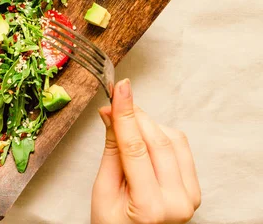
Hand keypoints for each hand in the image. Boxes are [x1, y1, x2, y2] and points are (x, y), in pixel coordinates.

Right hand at [91, 79, 200, 223]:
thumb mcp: (102, 191)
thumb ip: (111, 151)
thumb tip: (111, 114)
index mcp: (150, 206)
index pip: (136, 148)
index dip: (126, 114)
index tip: (120, 89)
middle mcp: (177, 201)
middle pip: (157, 140)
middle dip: (135, 115)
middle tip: (116, 101)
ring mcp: (190, 196)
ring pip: (173, 140)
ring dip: (148, 125)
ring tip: (127, 126)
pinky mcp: (194, 189)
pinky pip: (181, 148)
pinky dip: (162, 136)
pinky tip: (145, 139)